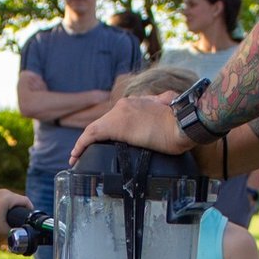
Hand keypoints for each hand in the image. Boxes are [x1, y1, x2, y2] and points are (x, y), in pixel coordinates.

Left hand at [0, 189, 31, 233]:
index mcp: (9, 198)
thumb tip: (23, 234)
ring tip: (16, 216)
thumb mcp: (3, 229)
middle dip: (23, 209)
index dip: (31, 209)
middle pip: (20, 199)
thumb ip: (15, 231)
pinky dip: (9, 204)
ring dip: (16, 206)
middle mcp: (5, 192)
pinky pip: (7, 198)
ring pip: (13, 198)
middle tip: (24, 219)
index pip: (26, 201)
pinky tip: (8, 212)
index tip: (31, 217)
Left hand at [69, 94, 191, 164]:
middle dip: (97, 138)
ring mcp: (119, 113)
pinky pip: (90, 135)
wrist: (183, 124)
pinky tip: (75, 156)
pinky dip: (80, 145)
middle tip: (89, 152)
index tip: (109, 140)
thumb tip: (170, 110)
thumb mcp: (171, 114)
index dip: (111, 128)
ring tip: (77, 156)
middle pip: (105, 122)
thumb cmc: (182, 123)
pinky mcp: (114, 125)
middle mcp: (126, 104)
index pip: (119, 116)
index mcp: (138, 102)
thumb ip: (164, 110)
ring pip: (95, 128)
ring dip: (85, 142)